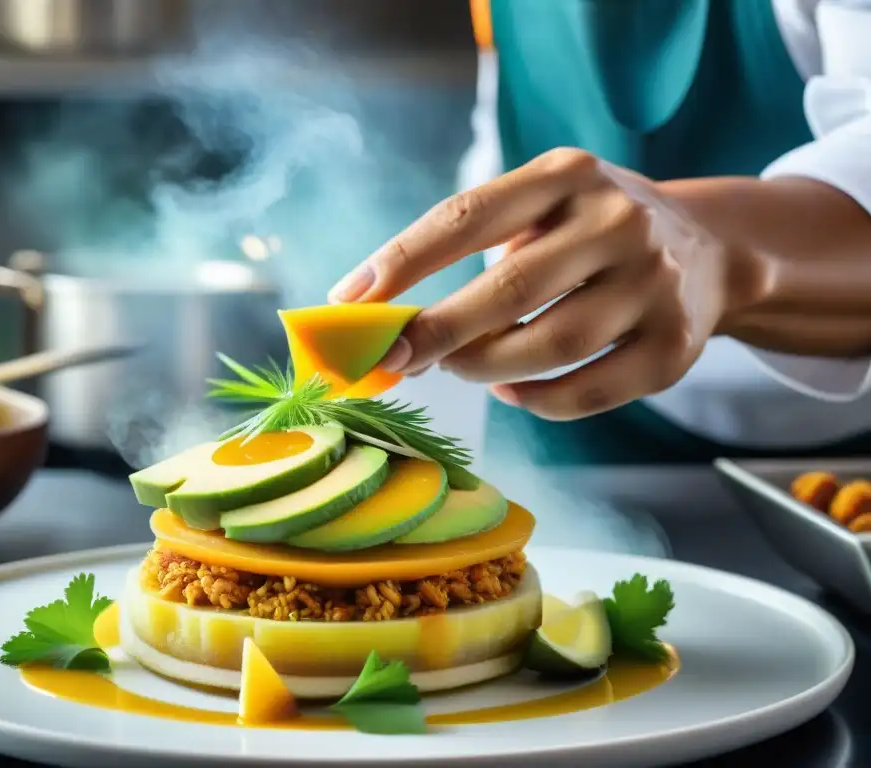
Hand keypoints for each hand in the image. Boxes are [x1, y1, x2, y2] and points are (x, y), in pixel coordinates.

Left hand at [329, 148, 738, 419]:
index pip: (468, 214)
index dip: (403, 260)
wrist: (708, 249)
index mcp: (566, 174)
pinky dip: (536, 401)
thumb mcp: (541, 207)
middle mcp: (617, 220)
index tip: (349, 300)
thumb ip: (473, 248)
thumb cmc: (589, 232)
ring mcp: (654, 284)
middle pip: (510, 289)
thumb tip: (387, 320)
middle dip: (437, 331)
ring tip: (458, 366)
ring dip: (485, 367)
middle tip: (393, 357)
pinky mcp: (674, 346)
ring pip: (551, 345)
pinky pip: (589, 391)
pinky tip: (509, 390)